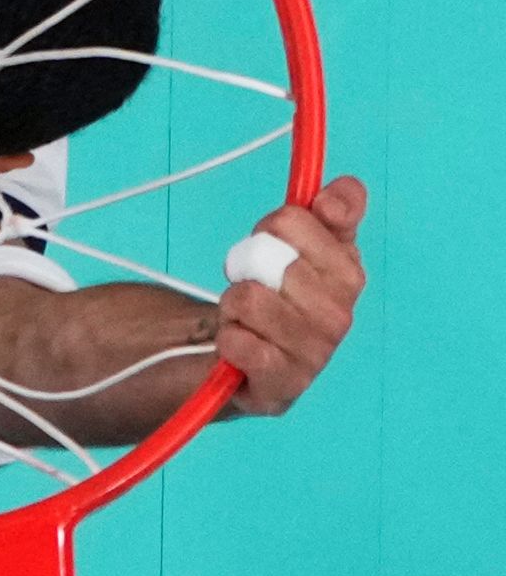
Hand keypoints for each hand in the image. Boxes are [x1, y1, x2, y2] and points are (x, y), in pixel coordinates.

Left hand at [218, 180, 365, 415]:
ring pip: (251, 299)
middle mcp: (340, 315)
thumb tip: (346, 188)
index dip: (280, 222)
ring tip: (242, 316)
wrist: (239, 355)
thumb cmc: (271, 293)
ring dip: (232, 304)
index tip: (273, 233)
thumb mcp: (297, 244)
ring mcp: (315, 354)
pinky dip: (229, 339)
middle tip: (250, 281)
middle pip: (272, 257)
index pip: (308, 219)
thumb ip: (329, 211)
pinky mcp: (284, 387)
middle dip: (246, 263)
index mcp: (348, 273)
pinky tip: (238, 345)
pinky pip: (241, 344)